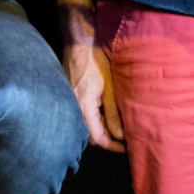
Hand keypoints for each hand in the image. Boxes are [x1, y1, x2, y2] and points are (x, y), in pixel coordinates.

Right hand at [62, 27, 125, 151]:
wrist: (78, 45)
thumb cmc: (96, 63)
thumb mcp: (110, 88)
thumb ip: (113, 113)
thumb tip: (120, 135)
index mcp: (85, 108)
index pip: (98, 138)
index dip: (112, 146)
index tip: (124, 148)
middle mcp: (74, 109)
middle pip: (90, 135)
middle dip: (106, 139)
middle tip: (122, 139)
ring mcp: (70, 103)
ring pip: (85, 126)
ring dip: (99, 129)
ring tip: (115, 127)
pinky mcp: (69, 97)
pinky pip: (80, 115)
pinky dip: (92, 119)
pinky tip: (103, 114)